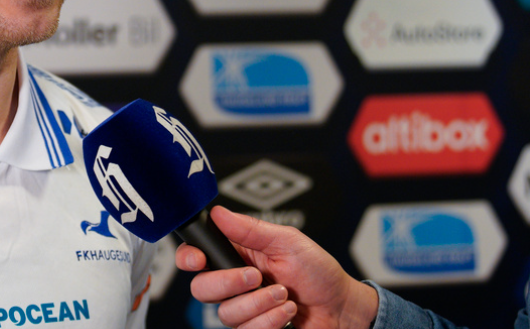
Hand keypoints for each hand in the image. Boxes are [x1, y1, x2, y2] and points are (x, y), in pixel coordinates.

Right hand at [175, 206, 377, 328]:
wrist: (340, 308)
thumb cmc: (318, 271)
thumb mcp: (287, 241)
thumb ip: (250, 229)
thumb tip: (218, 213)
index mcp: (238, 253)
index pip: (198, 255)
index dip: (189, 257)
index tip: (199, 260)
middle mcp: (235, 282)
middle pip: (201, 288)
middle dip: (229, 283)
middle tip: (257, 277)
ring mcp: (244, 308)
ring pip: (225, 313)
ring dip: (260, 303)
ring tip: (284, 295)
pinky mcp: (254, 328)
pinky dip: (269, 320)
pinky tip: (286, 312)